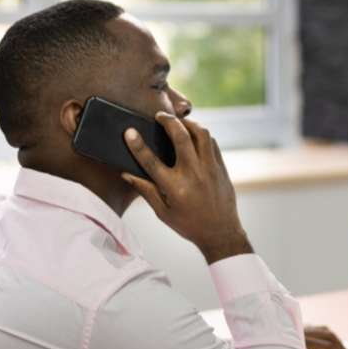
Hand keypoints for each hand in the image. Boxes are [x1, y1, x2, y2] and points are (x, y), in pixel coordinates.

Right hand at [123, 113, 251, 263]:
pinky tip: (193, 133)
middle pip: (180, 137)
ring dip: (188, 123)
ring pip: (201, 134)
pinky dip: (201, 134)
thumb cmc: (189, 225)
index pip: (151, 161)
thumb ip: (146, 191)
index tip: (129, 132)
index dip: (137, 145)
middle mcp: (193, 175)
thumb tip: (127, 174)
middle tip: (159, 115)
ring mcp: (210, 169)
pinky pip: (212, 143)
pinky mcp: (221, 168)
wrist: (221, 233)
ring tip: (178, 121)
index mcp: (175, 188)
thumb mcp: (163, 213)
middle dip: (168, 121)